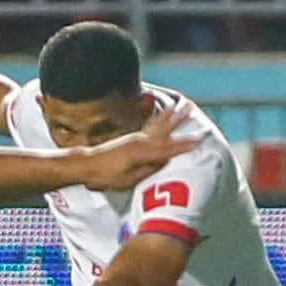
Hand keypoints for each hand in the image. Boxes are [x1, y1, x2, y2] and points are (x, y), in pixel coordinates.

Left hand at [76, 109, 207, 187]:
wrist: (86, 165)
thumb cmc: (105, 176)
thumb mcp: (127, 179)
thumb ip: (147, 170)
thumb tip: (164, 163)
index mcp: (140, 152)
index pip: (168, 148)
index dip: (184, 145)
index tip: (199, 139)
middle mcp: (139, 141)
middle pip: (165, 130)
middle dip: (180, 120)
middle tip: (192, 109)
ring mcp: (135, 138)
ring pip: (159, 125)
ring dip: (172, 115)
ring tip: (182, 106)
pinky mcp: (132, 138)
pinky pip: (150, 126)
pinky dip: (159, 118)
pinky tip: (164, 111)